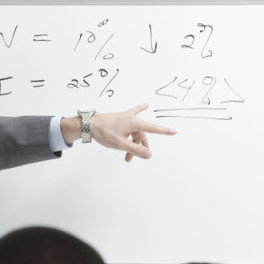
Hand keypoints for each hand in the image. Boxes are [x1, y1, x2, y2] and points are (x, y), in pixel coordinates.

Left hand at [62, 103, 176, 161]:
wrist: (88, 125)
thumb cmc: (103, 133)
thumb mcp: (120, 144)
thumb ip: (135, 150)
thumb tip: (149, 154)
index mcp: (134, 123)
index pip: (153, 128)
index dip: (164, 131)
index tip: (174, 131)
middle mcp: (132, 118)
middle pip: (142, 135)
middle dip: (139, 147)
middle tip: (131, 158)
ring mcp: (126, 117)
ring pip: (135, 132)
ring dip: (132, 143)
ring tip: (125, 155)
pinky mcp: (121, 118)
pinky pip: (132, 118)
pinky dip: (139, 112)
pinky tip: (145, 105)